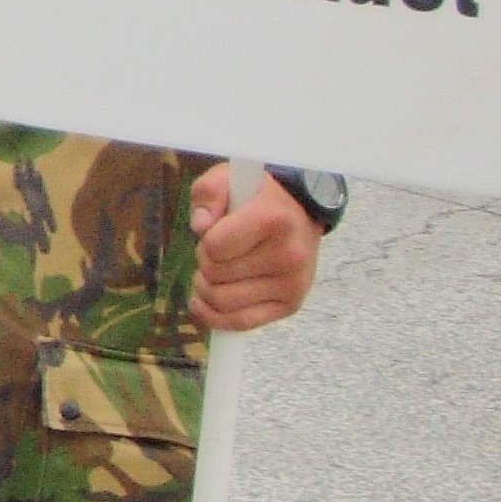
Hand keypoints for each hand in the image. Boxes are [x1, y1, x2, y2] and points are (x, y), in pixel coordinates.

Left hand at [188, 162, 319, 330]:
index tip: (215, 231)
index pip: (214, 247)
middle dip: (205, 262)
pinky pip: (240, 323)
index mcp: (272, 221)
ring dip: (205, 288)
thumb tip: (200, 227)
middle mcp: (288, 256)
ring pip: (222, 302)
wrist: (300, 212)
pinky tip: (204, 302)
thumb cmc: (256, 196)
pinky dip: (214, 317)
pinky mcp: (291, 305)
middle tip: (217, 251)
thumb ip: (207, 194)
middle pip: (215, 275)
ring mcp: (292, 284)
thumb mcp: (227, 178)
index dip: (205, 241)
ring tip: (216, 270)